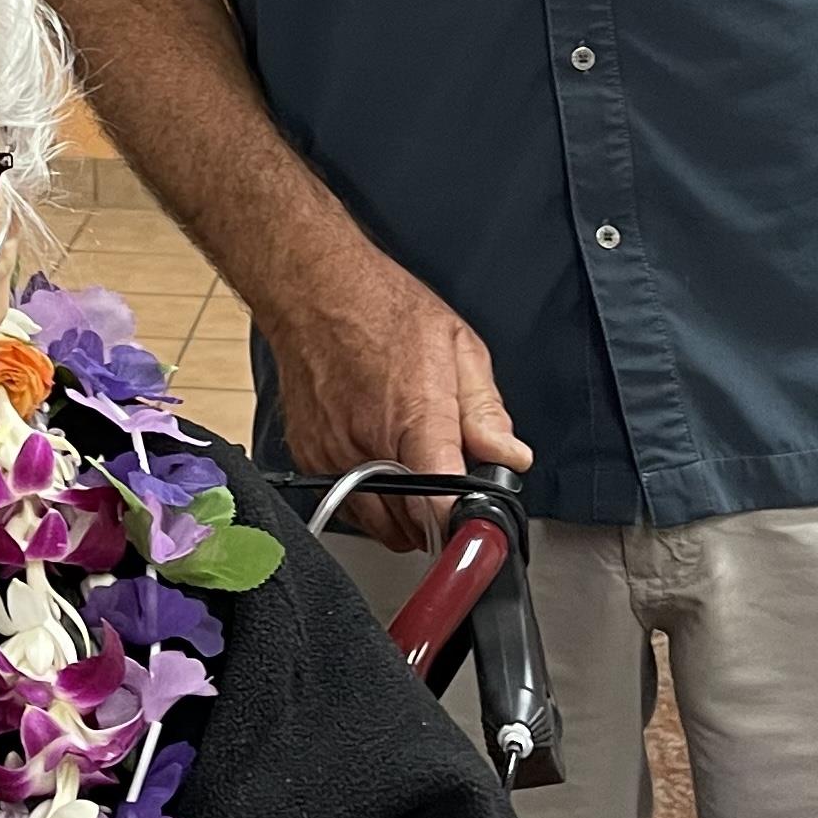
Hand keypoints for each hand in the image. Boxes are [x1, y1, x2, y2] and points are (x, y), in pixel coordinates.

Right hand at [254, 236, 529, 550]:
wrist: (313, 290)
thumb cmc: (381, 308)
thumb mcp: (456, 345)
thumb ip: (485, 410)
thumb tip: (509, 456)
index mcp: (415, 415)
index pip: (438, 503)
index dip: (460, 525)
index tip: (474, 526)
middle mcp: (368, 442)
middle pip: (410, 526)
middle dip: (437, 520)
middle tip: (451, 493)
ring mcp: (333, 454)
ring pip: (378, 525)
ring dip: (404, 518)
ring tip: (418, 481)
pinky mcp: (308, 457)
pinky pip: (346, 505)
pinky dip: (370, 501)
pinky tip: (383, 468)